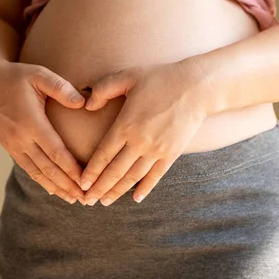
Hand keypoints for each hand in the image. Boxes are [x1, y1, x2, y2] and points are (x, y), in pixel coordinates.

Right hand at [0, 57, 86, 203]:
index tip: (86, 182)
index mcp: (31, 123)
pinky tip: (54, 188)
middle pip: (47, 168)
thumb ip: (62, 89)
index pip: (55, 152)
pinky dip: (42, 180)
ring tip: (73, 199)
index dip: (71, 170)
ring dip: (55, 187)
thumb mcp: (40, 75)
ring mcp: (13, 144)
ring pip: (36, 172)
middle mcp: (20, 138)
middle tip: (85, 199)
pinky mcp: (9, 146)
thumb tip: (83, 103)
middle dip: (67, 185)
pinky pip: (28, 168)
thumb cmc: (17, 77)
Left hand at [80, 59, 209, 205]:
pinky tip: (136, 198)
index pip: (102, 155)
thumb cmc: (160, 78)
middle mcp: (139, 142)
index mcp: (125, 125)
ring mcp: (157, 150)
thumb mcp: (127, 76)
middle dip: (99, 188)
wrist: (197, 87)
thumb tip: (86, 105)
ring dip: (117, 192)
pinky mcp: (172, 154)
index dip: (91, 172)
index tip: (81, 184)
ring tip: (105, 202)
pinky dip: (145, 189)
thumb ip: (103, 89)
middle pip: (114, 172)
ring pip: (132, 178)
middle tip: (87, 201)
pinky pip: (155, 176)